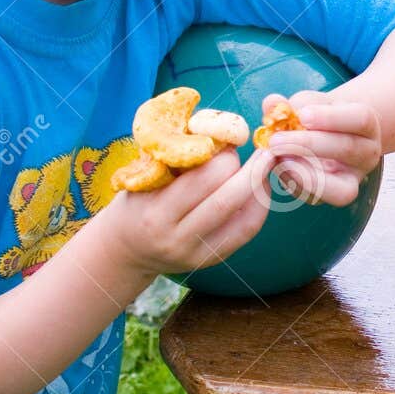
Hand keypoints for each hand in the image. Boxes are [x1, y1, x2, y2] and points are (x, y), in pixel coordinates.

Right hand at [99, 145, 280, 276]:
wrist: (126, 250)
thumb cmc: (136, 203)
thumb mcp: (144, 177)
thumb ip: (175, 157)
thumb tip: (219, 132)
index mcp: (156, 212)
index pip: (201, 180)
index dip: (224, 156)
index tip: (231, 141)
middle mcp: (177, 237)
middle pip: (226, 200)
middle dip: (250, 171)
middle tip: (262, 151)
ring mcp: (197, 254)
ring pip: (243, 220)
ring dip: (261, 189)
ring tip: (268, 166)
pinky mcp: (212, 261)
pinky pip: (245, 232)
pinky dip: (259, 208)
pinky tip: (261, 189)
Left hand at [260, 90, 382, 207]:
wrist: (324, 139)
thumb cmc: (317, 118)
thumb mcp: (307, 105)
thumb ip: (289, 105)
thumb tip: (272, 103)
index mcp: (367, 123)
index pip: (360, 118)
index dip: (330, 117)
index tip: (302, 115)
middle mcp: (368, 152)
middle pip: (347, 148)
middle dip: (308, 145)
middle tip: (276, 141)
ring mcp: (355, 177)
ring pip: (340, 183)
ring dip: (303, 172)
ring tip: (277, 157)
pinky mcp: (336, 195)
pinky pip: (320, 197)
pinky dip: (296, 184)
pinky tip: (280, 168)